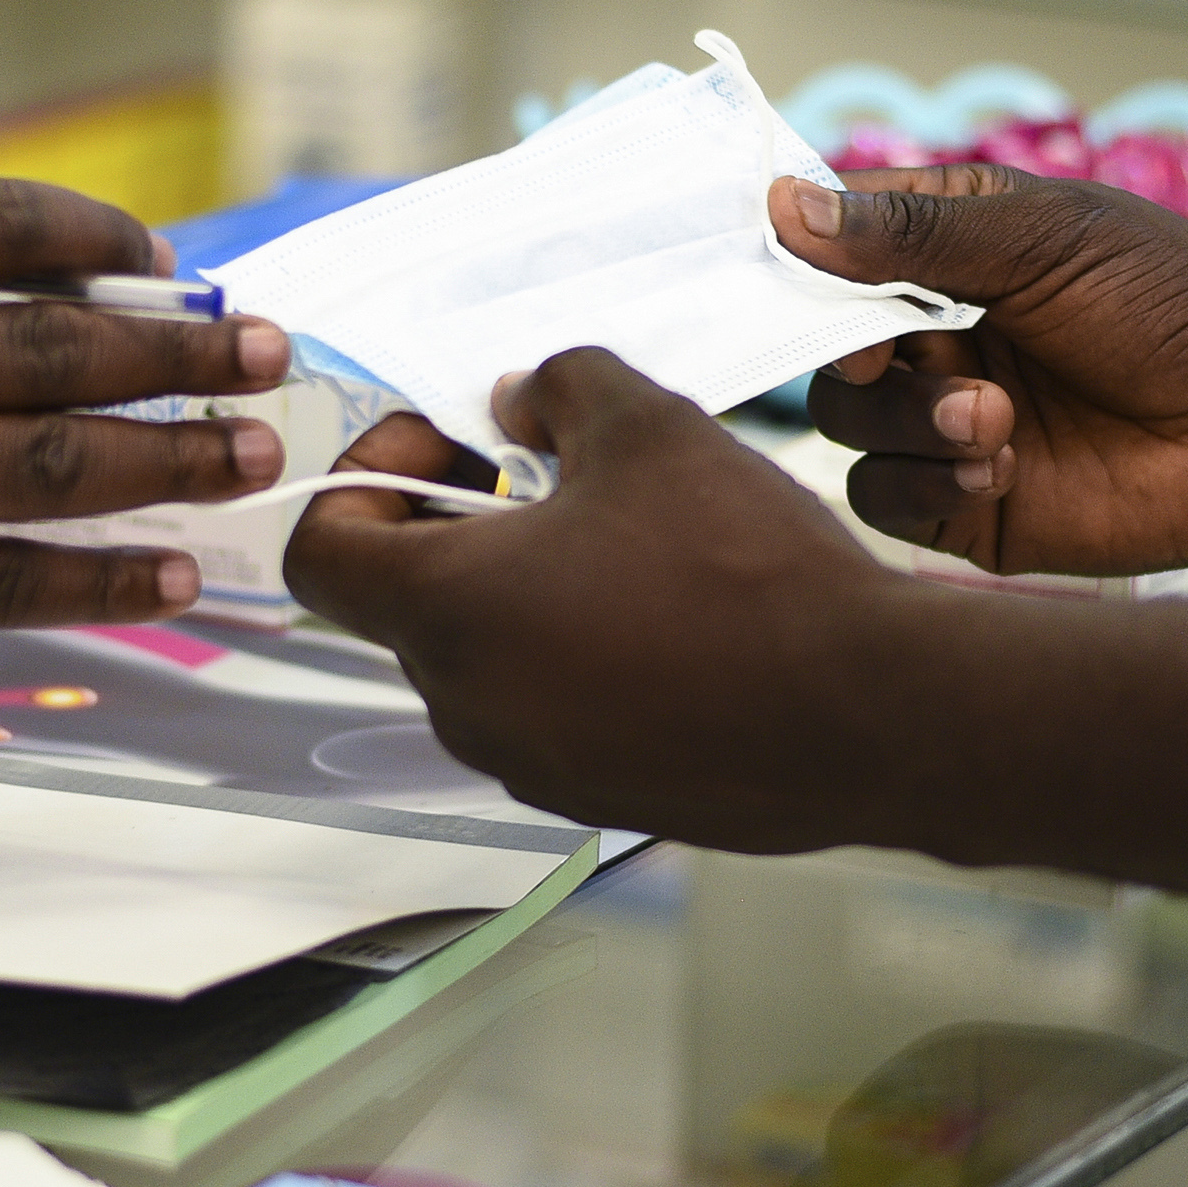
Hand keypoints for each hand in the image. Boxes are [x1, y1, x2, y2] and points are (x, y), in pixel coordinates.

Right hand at [0, 179, 287, 720]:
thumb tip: (39, 315)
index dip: (100, 239)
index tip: (166, 267)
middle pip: (50, 346)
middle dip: (182, 351)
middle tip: (268, 354)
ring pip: (49, 462)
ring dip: (174, 458)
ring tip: (252, 455)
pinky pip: (7, 577)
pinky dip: (107, 575)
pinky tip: (178, 571)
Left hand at [288, 351, 918, 849]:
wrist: (865, 714)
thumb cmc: (747, 572)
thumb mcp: (649, 427)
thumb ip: (561, 388)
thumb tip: (523, 398)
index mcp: (446, 610)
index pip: (322, 552)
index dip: (363, 480)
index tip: (447, 446)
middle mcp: (464, 704)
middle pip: (407, 602)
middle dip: (461, 524)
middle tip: (548, 474)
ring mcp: (528, 765)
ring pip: (486, 659)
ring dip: (524, 593)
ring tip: (624, 542)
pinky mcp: (594, 798)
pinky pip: (551, 712)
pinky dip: (577, 658)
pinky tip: (671, 617)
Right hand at [779, 166, 1187, 575]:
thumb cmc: (1177, 309)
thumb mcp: (1044, 242)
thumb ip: (912, 232)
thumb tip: (783, 205)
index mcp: (956, 251)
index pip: (837, 246)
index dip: (802, 260)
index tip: (795, 272)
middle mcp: (943, 334)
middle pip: (827, 345)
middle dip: (856, 356)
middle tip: (896, 360)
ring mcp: (950, 421)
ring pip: (848, 424)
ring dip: (905, 421)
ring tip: (995, 421)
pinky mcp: (966, 505)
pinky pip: (885, 498)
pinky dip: (925, 483)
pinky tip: (1002, 468)